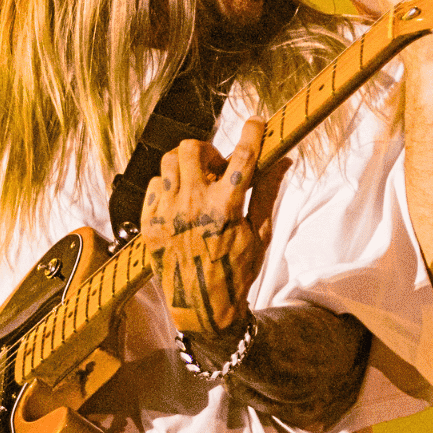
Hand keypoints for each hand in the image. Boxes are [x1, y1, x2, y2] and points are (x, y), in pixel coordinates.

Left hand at [140, 119, 287, 334]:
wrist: (203, 308)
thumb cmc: (237, 271)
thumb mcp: (259, 233)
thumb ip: (267, 192)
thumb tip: (283, 160)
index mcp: (225, 208)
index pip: (241, 157)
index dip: (251, 133)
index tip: (255, 124)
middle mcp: (192, 206)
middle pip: (193, 149)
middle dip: (208, 149)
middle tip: (217, 165)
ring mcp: (166, 213)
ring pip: (169, 162)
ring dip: (186, 164)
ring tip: (197, 181)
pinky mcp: (148, 223)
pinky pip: (154, 185)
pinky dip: (169, 185)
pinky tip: (181, 201)